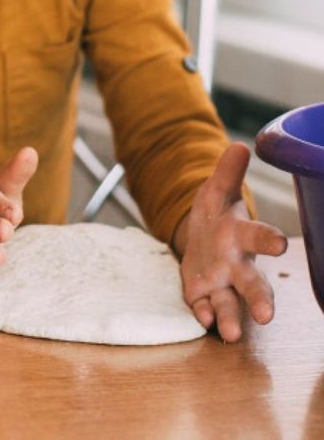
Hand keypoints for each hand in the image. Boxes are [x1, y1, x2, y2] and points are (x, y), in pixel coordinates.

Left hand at [177, 142, 287, 341]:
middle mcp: (237, 264)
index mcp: (242, 235)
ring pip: (230, 304)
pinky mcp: (201, 293)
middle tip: (267, 315)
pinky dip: (204, 313)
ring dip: (231, 318)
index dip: (269, 241)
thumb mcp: (217, 191)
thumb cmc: (216, 215)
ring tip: (231, 335)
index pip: (260, 238)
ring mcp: (220, 282)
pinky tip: (204, 319)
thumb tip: (239, 146)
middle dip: (260, 299)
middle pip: (253, 284)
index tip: (280, 246)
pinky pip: (204, 306)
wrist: (199, 235)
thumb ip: (227, 173)